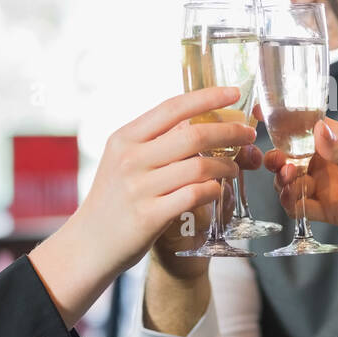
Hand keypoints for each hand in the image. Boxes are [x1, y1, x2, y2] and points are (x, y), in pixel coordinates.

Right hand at [74, 86, 257, 277]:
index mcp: (125, 138)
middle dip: (229, 131)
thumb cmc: (113, 199)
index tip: (234, 92)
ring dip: (226, 165)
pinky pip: (195, 195)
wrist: (89, 244)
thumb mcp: (123, 160)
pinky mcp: (150, 216)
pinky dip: (214, 190)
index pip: (172, 108)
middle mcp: (130, 159)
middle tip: (248, 134)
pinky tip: (218, 190)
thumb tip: (197, 120)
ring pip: (199, 167)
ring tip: (235, 167)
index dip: (207, 97)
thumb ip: (154, 141)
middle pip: (193, 135)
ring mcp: (139, 188)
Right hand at [263, 118, 337, 255]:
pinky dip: (293, 204)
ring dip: (285, 181)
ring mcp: (328, 188)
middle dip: (280, 158)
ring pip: (294, 183)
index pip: (306, 129)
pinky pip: (303, 208)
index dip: (284, 124)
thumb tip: (319, 130)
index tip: (263, 116)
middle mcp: (330, 163)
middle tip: (278, 162)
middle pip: (293, 157)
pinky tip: (293, 200)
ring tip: (291, 180)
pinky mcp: (330, 212)